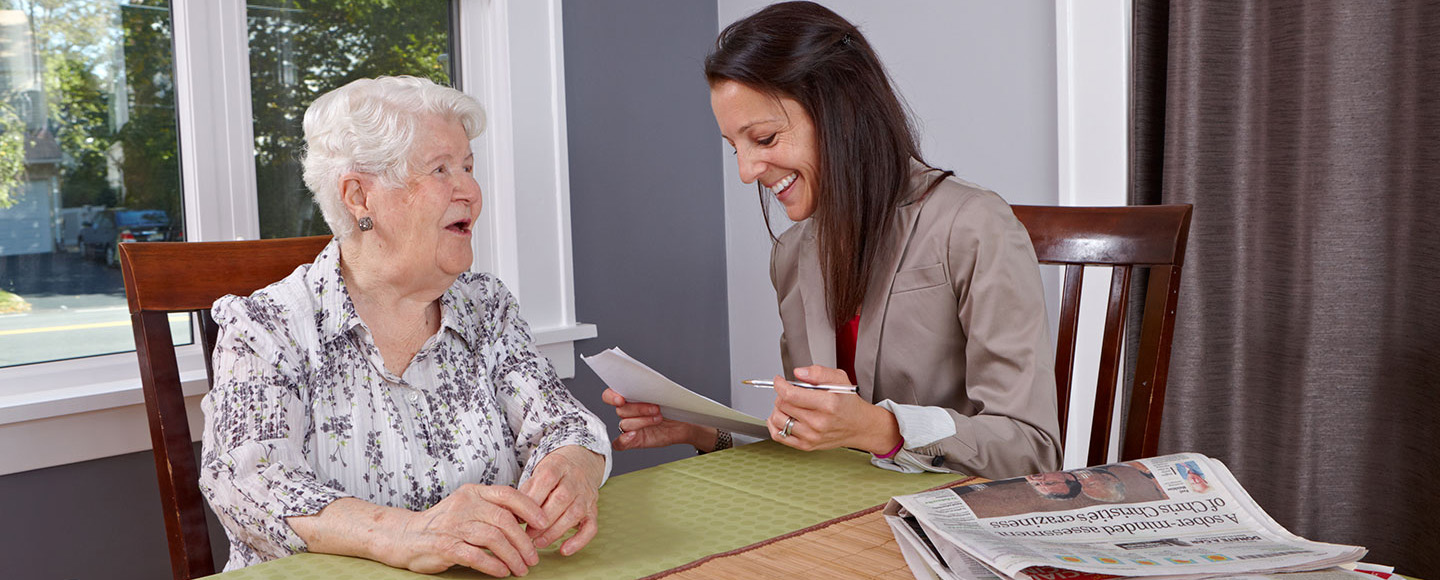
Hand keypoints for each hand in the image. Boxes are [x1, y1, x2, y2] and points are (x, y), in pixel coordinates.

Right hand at [386, 485, 549, 576]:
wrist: (405, 536)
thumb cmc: (444, 523)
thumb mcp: (468, 507)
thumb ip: (492, 510)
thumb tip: (528, 521)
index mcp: (473, 492)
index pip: (508, 494)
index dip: (530, 508)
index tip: (544, 523)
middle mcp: (464, 505)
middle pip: (504, 521)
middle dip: (524, 542)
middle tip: (533, 558)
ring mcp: (454, 525)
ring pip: (494, 539)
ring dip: (513, 556)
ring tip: (521, 569)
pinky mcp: (445, 545)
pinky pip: (476, 556)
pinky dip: (493, 565)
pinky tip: (502, 572)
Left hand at [520, 445, 605, 555]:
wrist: (580, 463)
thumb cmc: (553, 474)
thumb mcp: (538, 473)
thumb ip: (526, 492)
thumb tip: (513, 516)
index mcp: (558, 465)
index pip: (547, 479)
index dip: (534, 500)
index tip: (521, 516)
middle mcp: (575, 479)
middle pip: (562, 498)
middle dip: (543, 519)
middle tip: (528, 534)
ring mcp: (586, 495)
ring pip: (575, 513)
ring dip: (555, 531)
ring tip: (538, 543)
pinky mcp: (593, 510)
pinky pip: (591, 527)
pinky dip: (579, 541)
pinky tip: (564, 550)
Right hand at [601, 388, 714, 450]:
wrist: (685, 422)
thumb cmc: (674, 405)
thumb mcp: (665, 393)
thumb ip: (652, 388)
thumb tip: (649, 384)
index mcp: (630, 396)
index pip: (609, 395)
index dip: (611, 397)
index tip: (621, 399)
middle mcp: (627, 411)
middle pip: (621, 410)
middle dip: (639, 409)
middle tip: (656, 408)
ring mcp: (630, 426)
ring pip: (625, 424)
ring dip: (641, 421)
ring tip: (658, 418)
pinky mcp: (634, 440)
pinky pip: (619, 443)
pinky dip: (623, 440)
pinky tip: (634, 436)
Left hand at [768, 365, 899, 453]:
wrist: (858, 426)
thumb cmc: (848, 403)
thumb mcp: (839, 379)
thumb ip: (818, 372)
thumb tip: (799, 372)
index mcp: (827, 404)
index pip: (791, 394)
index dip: (780, 385)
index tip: (779, 381)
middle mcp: (818, 422)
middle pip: (783, 405)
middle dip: (782, 394)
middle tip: (790, 392)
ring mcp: (811, 435)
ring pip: (777, 419)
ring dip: (778, 408)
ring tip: (788, 404)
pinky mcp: (806, 445)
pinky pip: (778, 435)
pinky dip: (775, 424)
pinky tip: (784, 417)